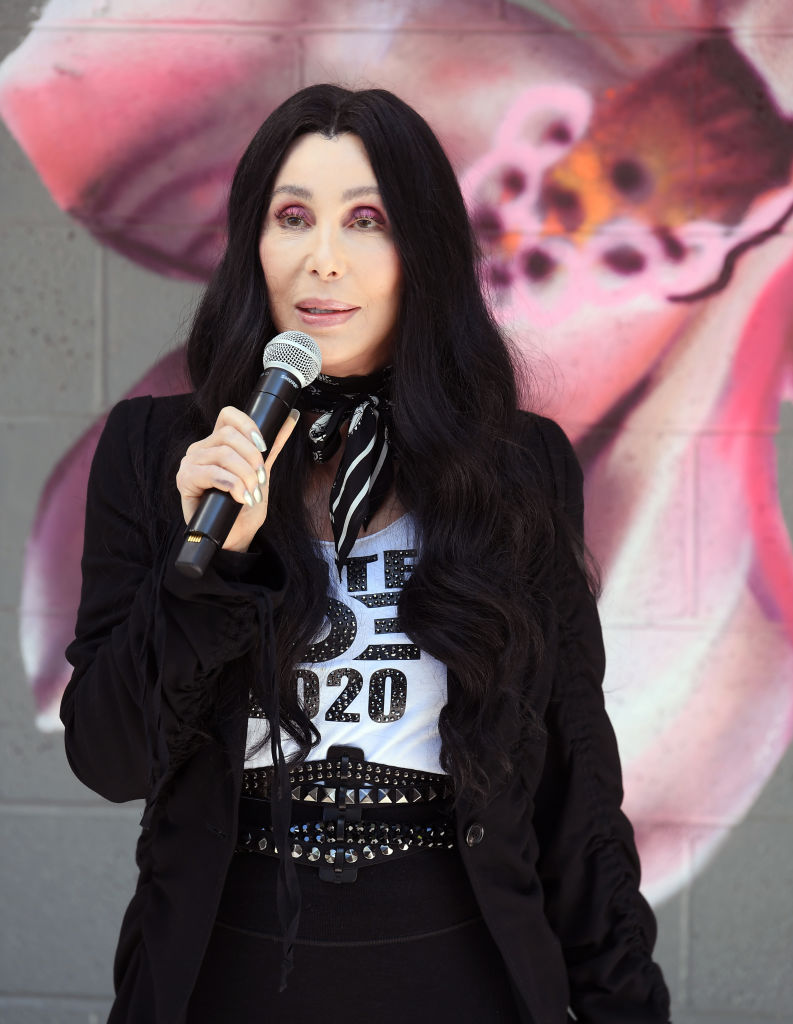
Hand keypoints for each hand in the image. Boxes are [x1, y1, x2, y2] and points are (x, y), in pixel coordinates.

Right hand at [176, 406, 299, 552]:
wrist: (235, 536)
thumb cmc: (245, 505)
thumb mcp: (262, 472)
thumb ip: (272, 446)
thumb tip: (290, 418)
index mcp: (218, 442)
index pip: (228, 415)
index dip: (248, 426)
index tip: (264, 447)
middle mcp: (201, 449)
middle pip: (228, 435)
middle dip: (251, 458)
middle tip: (259, 480)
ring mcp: (191, 463)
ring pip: (222, 454)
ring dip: (244, 476)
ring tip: (250, 493)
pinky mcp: (184, 480)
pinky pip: (211, 473)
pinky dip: (231, 485)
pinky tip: (238, 497)